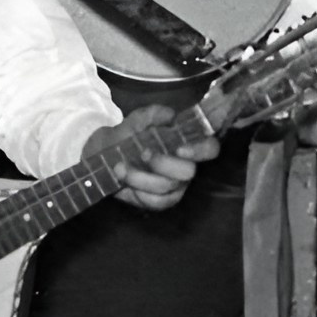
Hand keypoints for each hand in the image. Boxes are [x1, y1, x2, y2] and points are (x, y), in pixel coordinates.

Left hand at [89, 106, 216, 210]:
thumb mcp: (137, 121)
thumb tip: (170, 115)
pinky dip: (137, 192)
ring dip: (141, 178)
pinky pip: (155, 202)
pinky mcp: (161, 201)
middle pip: (188, 172)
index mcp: (186, 145)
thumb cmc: (128, 136)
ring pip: (167, 188)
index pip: (209, 148)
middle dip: (164, 164)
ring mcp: (175, 187)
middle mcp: (186, 167)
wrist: (106, 155)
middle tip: (143, 154)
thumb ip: (152, 114)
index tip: (180, 149)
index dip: (201, 150)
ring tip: (120, 167)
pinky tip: (123, 182)